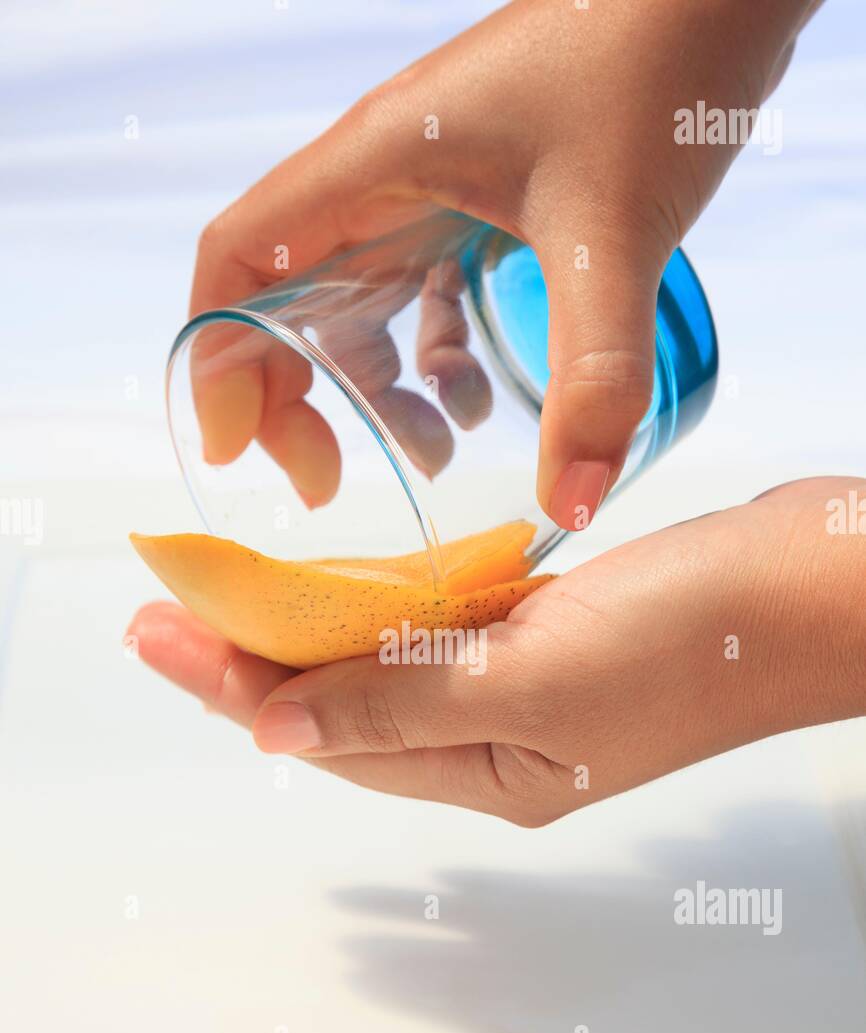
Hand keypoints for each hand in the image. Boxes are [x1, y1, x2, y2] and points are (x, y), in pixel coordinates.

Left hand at [127, 478, 865, 825]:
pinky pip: (443, 628)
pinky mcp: (554, 632)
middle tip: (162, 611)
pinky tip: (341, 582)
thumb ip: (400, 700)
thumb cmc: (691, 640)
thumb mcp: (531, 679)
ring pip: (392, 665)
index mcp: (494, 772)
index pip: (333, 735)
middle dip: (253, 660)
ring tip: (226, 595)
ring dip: (312, 630)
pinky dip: (387, 605)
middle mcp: (502, 742)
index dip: (237, 687)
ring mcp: (530, 687)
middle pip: (349, 704)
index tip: (157, 636)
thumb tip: (272, 727)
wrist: (810, 588)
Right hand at [191, 0, 819, 527]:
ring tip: (438, 453)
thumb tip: (572, 503)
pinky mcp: (489, 197)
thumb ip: (597, 377)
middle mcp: (387, 173)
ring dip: (382, 387)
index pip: (239, 258)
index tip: (237, 451)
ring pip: (365, 302)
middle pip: (287, 295)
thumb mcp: (616, 234)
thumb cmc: (655, 66)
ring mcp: (437, 183)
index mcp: (372, 162)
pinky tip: (486, 402)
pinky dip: (442, 357)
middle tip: (332, 478)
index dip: (217, 357)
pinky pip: (431, 291)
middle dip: (297, 395)